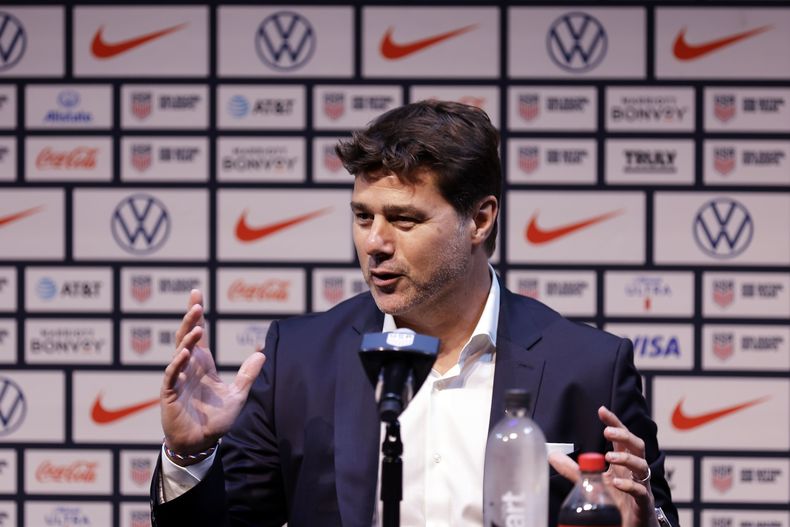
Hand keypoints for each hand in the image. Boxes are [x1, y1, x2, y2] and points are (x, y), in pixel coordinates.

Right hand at [160, 289, 265, 458]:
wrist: (201, 444)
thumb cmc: (215, 420)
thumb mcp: (237, 395)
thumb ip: (248, 374)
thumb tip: (262, 353)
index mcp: (203, 364)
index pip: (199, 334)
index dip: (197, 315)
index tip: (197, 295)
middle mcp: (189, 367)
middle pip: (187, 337)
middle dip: (190, 319)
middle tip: (196, 303)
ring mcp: (178, 379)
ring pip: (179, 353)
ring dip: (187, 340)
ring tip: (196, 327)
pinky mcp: (169, 394)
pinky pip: (172, 375)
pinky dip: (177, 364)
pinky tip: (185, 354)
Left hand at [548, 406, 657, 526]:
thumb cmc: (615, 504)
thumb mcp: (592, 484)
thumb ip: (574, 470)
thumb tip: (552, 455)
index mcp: (622, 464)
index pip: (621, 439)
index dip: (614, 423)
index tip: (602, 410)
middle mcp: (633, 472)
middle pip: (637, 446)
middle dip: (624, 435)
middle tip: (607, 431)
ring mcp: (641, 487)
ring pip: (642, 466)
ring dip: (626, 459)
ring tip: (609, 457)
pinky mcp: (643, 505)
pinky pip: (641, 492)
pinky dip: (630, 486)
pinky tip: (617, 483)